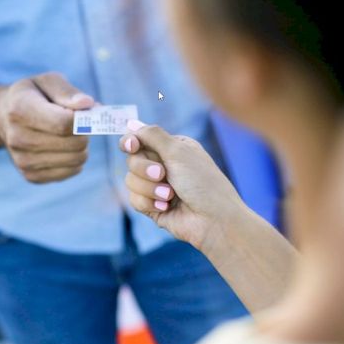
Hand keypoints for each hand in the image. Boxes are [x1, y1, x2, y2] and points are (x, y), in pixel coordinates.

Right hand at [0, 72, 94, 183]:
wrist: (2, 117)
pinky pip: (72, 171)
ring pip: (77, 159)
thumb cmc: (33, 96)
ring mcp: (22, 160)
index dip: (84, 119)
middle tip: (78, 123)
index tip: (88, 113)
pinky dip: (74, 160)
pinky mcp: (31, 176)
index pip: (63, 122)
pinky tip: (63, 148)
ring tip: (69, 134)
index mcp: (20, 108)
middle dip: (85, 132)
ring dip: (81, 146)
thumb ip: (68, 92)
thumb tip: (87, 104)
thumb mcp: (47, 82)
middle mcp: (17, 138)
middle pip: (74, 143)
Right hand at [120, 123, 244, 249]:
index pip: (140, 140)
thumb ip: (152, 135)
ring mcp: (156, 187)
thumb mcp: (178, 151)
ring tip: (170, 195)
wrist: (213, 220)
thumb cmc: (202, 183)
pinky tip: (166, 207)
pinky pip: (134, 200)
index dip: (131, 142)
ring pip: (130, 181)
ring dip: (149, 188)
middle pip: (131, 160)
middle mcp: (163, 165)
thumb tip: (131, 123)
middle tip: (163, 174)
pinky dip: (149, 203)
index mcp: (171, 148)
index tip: (132, 146)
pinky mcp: (151, 206)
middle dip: (144, 169)